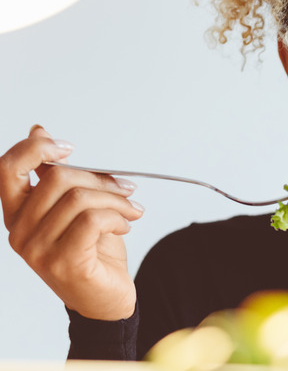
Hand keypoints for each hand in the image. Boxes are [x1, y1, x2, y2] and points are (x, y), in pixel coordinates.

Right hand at [0, 126, 143, 319]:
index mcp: (17, 214)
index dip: (36, 149)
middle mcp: (20, 232)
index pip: (8, 169)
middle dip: (100, 179)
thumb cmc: (92, 251)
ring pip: (80, 199)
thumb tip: (38, 131)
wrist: (107, 299)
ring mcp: (38, 251)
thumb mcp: (75, 207)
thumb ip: (55, 175)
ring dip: (116, 200)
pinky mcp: (63, 263)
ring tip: (132, 210)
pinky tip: (126, 225)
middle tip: (126, 189)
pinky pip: (93, 221)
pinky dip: (118, 217)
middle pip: (57, 179)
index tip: (70, 148)